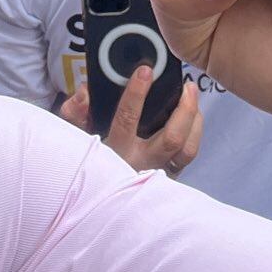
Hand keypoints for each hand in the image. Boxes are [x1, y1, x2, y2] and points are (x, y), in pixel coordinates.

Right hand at [58, 69, 204, 175]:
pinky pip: (187, 157)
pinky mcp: (169, 180)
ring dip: (195, 121)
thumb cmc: (90, 161)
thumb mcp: (76, 136)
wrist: (97, 200)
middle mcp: (140, 165)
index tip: (145, 71)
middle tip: (187, 85)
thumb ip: (76, 113)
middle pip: (171, 137)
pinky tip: (193, 119)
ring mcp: (157, 175)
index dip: (136, 93)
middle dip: (184, 108)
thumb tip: (84, 94)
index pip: (127, 119)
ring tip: (193, 98)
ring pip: (186, 149)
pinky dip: (194, 135)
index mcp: (116, 152)